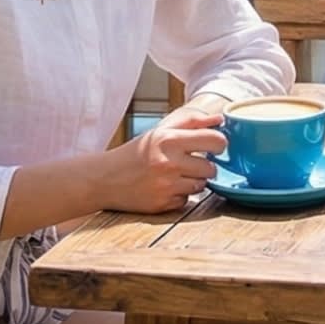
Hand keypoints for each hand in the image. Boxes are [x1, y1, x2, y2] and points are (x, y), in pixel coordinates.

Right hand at [100, 99, 227, 212]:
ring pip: (201, 185)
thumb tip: (219, 119)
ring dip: (193, 181)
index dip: (219, 143)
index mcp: (169, 140)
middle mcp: (169, 163)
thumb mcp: (160, 130)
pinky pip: (187, 200)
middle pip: (212, 168)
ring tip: (175, 175)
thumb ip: (191, 121)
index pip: (215, 140)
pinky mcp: (163, 204)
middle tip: (189, 162)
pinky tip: (165, 187)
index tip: (213, 146)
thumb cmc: (137, 152)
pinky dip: (180, 195)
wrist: (105, 178)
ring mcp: (166, 186)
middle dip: (204, 165)